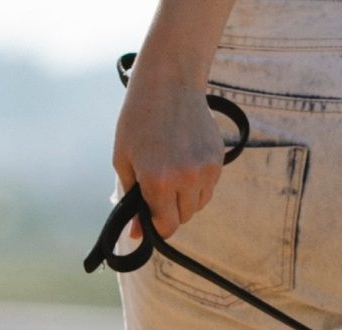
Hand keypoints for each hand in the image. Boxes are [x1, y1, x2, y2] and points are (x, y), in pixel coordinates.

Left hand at [112, 70, 228, 238]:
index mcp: (157, 180)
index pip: (166, 226)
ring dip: (186, 198)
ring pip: (199, 204)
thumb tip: (139, 234)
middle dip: (170, 210)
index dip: (157, 226)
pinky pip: (209, 187)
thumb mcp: (123, 159)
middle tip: (158, 186)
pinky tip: (185, 159)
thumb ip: (131, 199)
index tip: (151, 217)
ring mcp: (206, 169)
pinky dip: (198, 183)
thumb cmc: (138, 119)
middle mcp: (186, 179)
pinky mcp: (218, 160)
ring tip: (172, 170)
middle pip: (184, 217)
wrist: (169, 83)